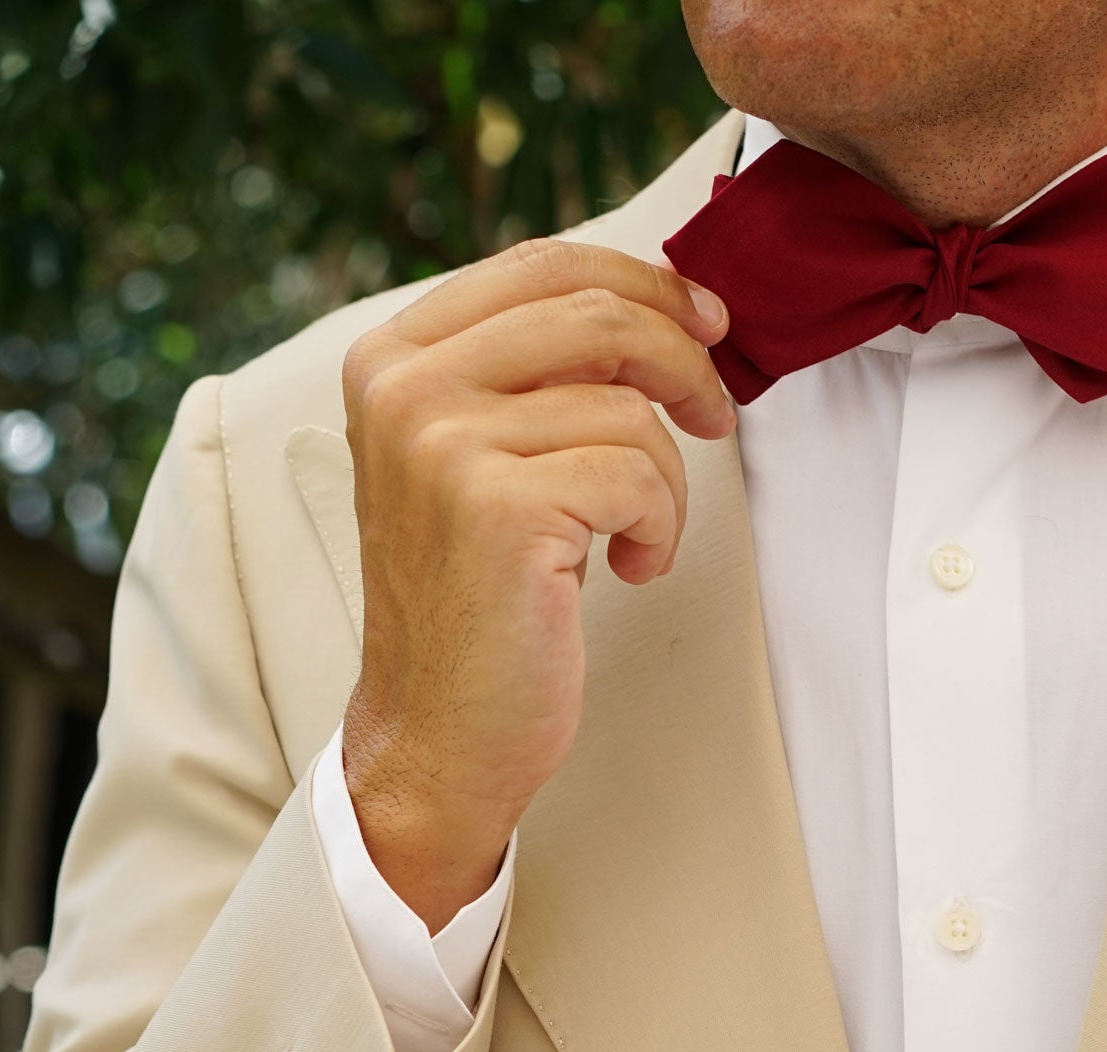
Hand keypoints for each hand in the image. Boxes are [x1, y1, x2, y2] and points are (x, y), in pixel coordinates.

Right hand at [339, 240, 736, 928]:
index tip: (704, 322)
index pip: (542, 265)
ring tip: (637, 537)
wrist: (436, 731)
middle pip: (594, 310)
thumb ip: (529, 377)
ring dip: (667, 479)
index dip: (643, 282)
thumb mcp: (479, 459)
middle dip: (682, 360)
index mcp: (392, 356)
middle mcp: (405, 386)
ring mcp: (445, 442)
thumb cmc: (474, 605)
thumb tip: (656, 307)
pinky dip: (660, 525)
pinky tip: (630, 567)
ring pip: (628, 404)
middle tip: (714, 415)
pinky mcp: (500, 507)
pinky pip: (639, 473)